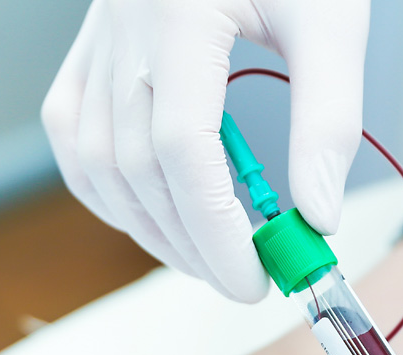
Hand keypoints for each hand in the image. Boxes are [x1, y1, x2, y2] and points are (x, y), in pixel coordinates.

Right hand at [41, 0, 369, 302]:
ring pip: (96, 162)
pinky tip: (146, 214)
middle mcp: (122, 28)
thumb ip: (327, 116)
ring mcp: (96, 38)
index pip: (182, 151)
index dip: (215, 229)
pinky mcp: (89, 47)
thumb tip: (317, 216)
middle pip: (138, 169)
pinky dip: (103, 187)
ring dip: (147, 226)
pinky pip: (71, 134)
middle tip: (241, 280)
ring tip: (202, 258)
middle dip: (190, 242)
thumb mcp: (331, 16)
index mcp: (179, 14)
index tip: (256, 279)